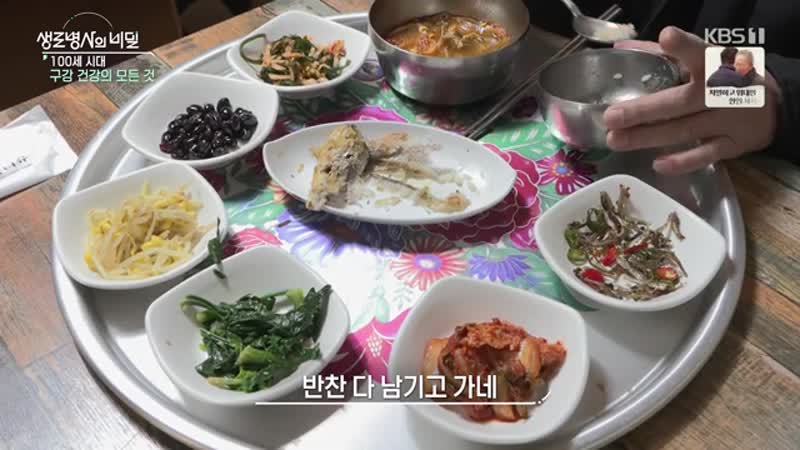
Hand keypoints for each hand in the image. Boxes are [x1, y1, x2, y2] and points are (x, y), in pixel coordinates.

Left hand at [602, 27, 781, 174]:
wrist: (773, 106)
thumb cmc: (724, 79)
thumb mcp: (703, 61)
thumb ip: (663, 55)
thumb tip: (623, 49)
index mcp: (715, 64)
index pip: (700, 52)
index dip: (684, 46)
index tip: (667, 37)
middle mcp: (722, 92)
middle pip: (680, 102)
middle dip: (643, 111)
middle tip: (611, 117)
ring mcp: (728, 120)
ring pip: (685, 130)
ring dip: (648, 137)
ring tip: (616, 140)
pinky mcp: (732, 145)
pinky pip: (705, 155)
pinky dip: (682, 162)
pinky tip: (657, 164)